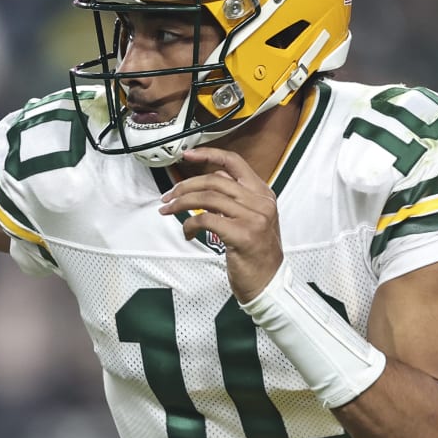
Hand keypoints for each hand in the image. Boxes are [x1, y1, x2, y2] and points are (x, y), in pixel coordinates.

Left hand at [158, 146, 283, 301]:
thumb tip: (205, 185)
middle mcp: (261, 202)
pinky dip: (190, 225)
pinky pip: (206, 220)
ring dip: (182, 203)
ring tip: (170, 211)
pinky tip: (188, 233)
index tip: (187, 155)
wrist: (268, 283)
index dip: (209, 155)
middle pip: (214, 181)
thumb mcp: (251, 219)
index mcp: (263, 194)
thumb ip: (234, 199)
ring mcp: (254, 218)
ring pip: (208, 198)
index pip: (234, 163)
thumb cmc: (256, 254)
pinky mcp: (243, 235)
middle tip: (169, 196)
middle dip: (185, 186)